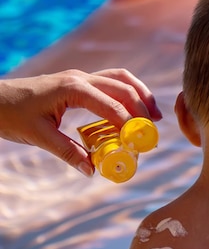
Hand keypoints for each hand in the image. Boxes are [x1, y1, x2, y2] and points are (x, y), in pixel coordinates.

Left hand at [0, 69, 162, 176]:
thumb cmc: (11, 115)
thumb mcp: (39, 137)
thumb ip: (69, 153)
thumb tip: (92, 170)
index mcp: (72, 89)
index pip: (110, 104)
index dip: (129, 122)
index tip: (140, 139)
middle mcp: (80, 78)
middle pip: (122, 86)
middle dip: (142, 106)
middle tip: (153, 128)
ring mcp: (80, 77)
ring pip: (120, 78)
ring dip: (140, 94)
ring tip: (153, 114)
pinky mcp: (79, 81)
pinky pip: (111, 81)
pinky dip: (127, 92)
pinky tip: (133, 107)